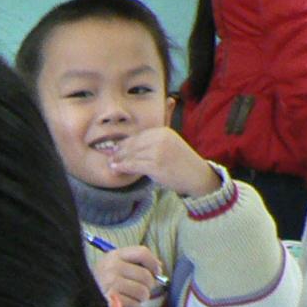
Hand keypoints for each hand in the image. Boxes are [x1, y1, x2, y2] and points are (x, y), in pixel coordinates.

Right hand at [91, 244, 164, 306]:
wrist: (77, 300)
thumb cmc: (101, 284)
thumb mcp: (113, 266)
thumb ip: (135, 263)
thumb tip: (158, 269)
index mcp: (113, 256)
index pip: (142, 253)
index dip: (154, 263)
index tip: (156, 272)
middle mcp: (111, 268)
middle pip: (146, 276)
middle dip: (148, 286)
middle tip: (140, 291)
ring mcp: (110, 285)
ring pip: (142, 292)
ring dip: (140, 298)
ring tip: (130, 298)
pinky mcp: (110, 302)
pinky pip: (134, 305)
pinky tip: (124, 306)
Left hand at [103, 127, 218, 197]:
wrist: (196, 175)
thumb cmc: (180, 162)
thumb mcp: (169, 144)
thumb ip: (153, 142)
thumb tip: (128, 144)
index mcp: (163, 131)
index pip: (138, 136)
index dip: (125, 143)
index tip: (115, 149)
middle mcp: (161, 139)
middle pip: (133, 145)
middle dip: (119, 152)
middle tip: (111, 158)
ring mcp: (158, 152)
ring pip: (131, 155)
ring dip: (119, 160)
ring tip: (112, 164)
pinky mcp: (155, 165)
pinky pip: (133, 165)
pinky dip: (123, 167)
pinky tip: (117, 169)